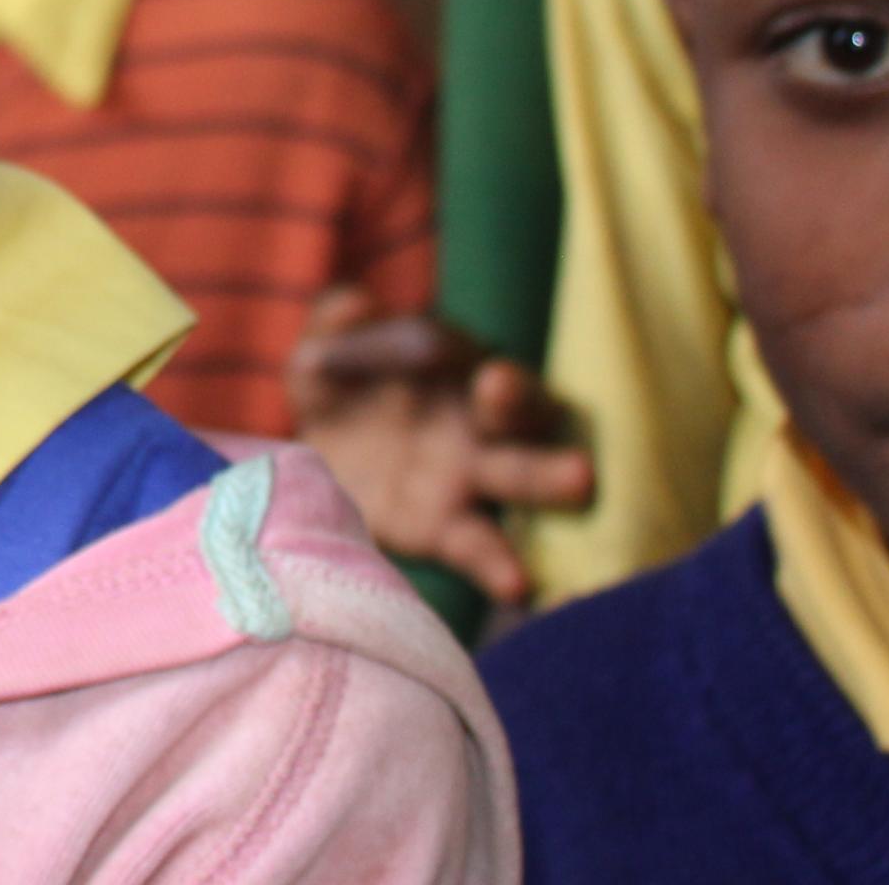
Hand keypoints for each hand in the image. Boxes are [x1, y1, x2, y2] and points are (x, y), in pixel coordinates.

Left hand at [286, 286, 596, 603]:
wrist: (309, 472)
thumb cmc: (334, 393)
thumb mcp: (320, 356)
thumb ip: (335, 325)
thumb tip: (359, 303)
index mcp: (447, 367)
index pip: (448, 347)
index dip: (437, 344)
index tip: (432, 346)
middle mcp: (473, 420)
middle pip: (515, 405)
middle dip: (517, 398)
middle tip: (503, 390)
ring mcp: (468, 478)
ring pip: (518, 473)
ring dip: (547, 475)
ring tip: (580, 479)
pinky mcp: (448, 531)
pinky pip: (483, 548)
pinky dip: (501, 566)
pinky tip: (521, 584)